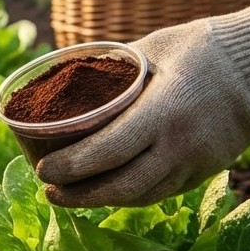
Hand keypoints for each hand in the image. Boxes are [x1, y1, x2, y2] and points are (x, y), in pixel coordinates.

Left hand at [38, 7, 249, 206]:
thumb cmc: (201, 50)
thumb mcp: (152, 50)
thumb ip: (110, 70)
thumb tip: (60, 77)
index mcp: (164, 111)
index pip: (109, 151)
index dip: (72, 167)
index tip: (44, 170)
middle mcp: (181, 145)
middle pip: (122, 186)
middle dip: (79, 195)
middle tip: (48, 190)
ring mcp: (196, 163)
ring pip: (141, 196)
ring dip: (100, 201)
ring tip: (68, 196)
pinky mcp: (205, 172)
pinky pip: (161, 193)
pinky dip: (128, 196)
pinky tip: (104, 192)